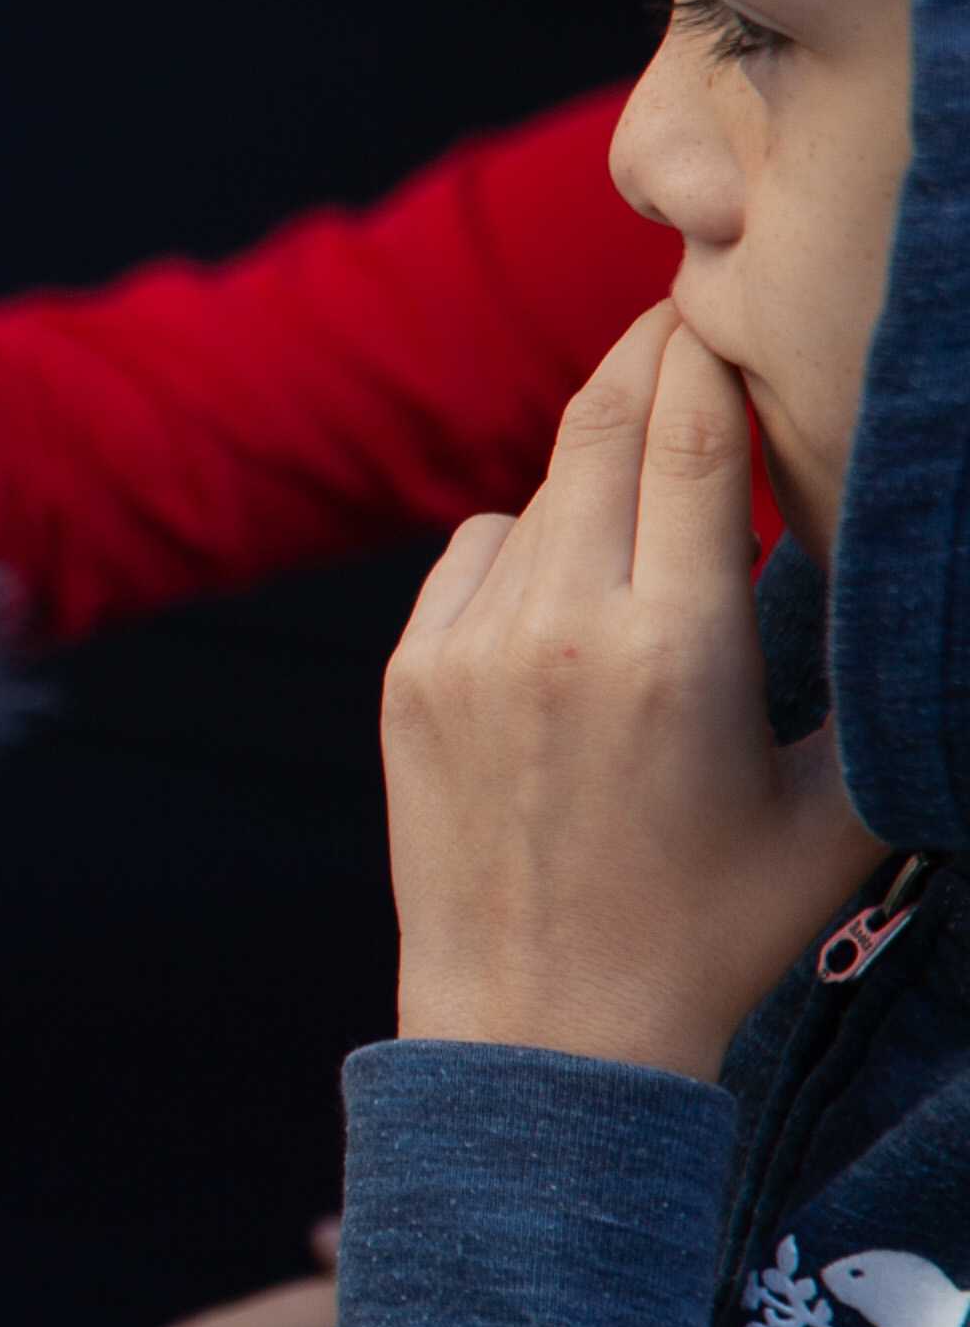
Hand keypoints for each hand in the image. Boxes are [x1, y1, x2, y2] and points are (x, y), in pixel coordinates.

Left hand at [380, 311, 869, 1077]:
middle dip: (650, 357)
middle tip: (690, 311)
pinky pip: (473, 550)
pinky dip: (526, 535)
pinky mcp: (408, 675)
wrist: (542, 1028)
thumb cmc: (713, 929)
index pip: (696, 438)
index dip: (713, 349)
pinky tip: (576, 570)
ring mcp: (466, 647)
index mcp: (675, 647)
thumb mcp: (839, 810)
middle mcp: (558, 626)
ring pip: (539, 491)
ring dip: (599, 461)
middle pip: (604, 428)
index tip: (734, 299)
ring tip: (655, 454)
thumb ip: (885, 684)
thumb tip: (925, 585)